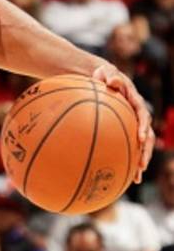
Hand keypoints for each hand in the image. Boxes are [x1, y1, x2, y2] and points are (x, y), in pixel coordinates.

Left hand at [92, 63, 153, 182]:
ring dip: (140, 160)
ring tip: (137, 176)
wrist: (103, 80)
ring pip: (141, 145)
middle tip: (141, 163)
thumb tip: (111, 81)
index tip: (140, 137)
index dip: (142, 126)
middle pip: (147, 135)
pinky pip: (130, 147)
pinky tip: (127, 177)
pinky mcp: (127, 131)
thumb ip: (109, 76)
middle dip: (145, 151)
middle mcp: (138, 115)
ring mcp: (134, 124)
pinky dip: (129, 161)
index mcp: (135, 102)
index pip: (142, 115)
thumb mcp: (106, 73)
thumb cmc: (103, 77)